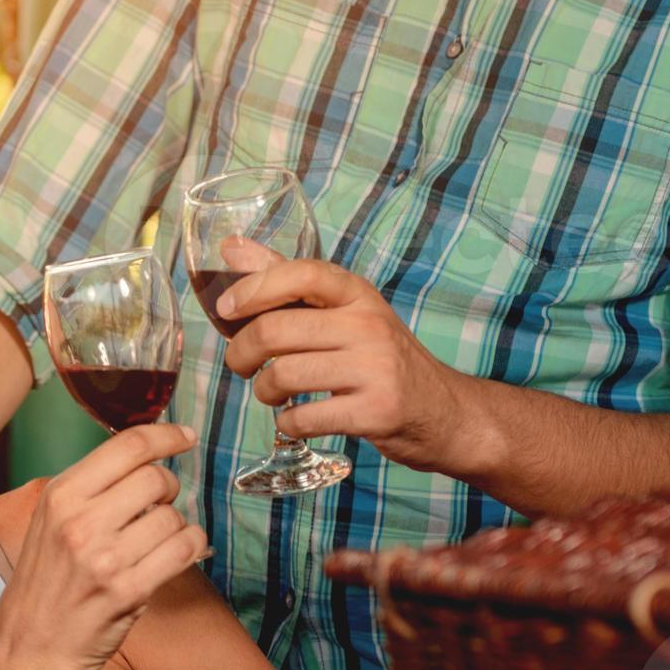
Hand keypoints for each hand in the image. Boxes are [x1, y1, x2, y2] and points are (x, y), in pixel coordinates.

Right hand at [0, 423, 208, 669]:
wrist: (34, 647)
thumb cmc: (45, 583)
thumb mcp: (49, 521)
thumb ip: (91, 489)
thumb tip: (144, 460)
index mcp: (60, 495)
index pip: (127, 447)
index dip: (165, 436)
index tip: (184, 436)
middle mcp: (80, 522)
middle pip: (156, 479)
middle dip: (168, 488)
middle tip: (159, 504)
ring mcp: (105, 559)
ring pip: (173, 517)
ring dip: (176, 525)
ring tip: (156, 540)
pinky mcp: (129, 591)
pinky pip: (184, 550)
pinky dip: (190, 547)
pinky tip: (176, 553)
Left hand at [203, 239, 479, 478]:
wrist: (443, 411)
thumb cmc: (379, 357)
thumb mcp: (343, 310)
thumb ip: (286, 279)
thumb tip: (230, 246)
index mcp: (356, 294)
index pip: (298, 274)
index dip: (252, 288)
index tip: (226, 310)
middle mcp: (367, 325)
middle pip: (274, 330)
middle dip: (240, 352)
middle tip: (240, 364)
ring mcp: (374, 369)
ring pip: (282, 375)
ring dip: (262, 390)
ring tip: (270, 392)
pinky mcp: (375, 412)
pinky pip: (303, 417)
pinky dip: (286, 423)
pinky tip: (294, 419)